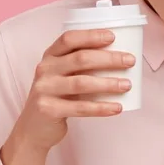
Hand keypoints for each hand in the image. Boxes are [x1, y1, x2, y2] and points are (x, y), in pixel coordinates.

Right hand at [13, 28, 135, 152]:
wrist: (33, 129)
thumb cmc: (56, 98)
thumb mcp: (62, 77)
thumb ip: (79, 67)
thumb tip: (118, 59)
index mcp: (50, 57)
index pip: (69, 39)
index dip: (91, 36)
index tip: (113, 37)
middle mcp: (45, 70)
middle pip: (80, 59)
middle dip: (109, 58)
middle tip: (130, 61)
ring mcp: (45, 89)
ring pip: (82, 82)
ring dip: (108, 83)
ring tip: (127, 85)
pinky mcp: (48, 109)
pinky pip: (80, 107)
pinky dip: (101, 108)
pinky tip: (117, 107)